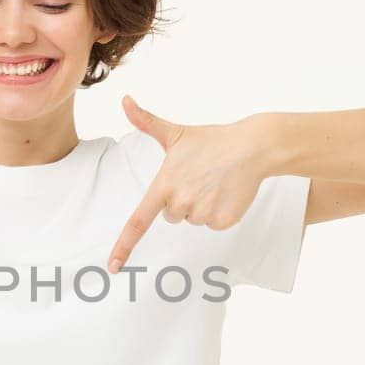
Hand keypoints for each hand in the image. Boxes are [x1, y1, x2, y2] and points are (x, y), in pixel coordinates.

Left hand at [107, 95, 272, 273]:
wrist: (251, 147)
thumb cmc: (210, 140)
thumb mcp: (175, 133)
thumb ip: (145, 121)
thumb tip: (124, 99)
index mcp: (164, 185)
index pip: (138, 221)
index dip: (124, 246)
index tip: (112, 266)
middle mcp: (181, 202)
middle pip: (172, 216)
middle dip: (183, 200)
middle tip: (198, 178)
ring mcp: (203, 213)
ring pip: (193, 220)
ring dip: (202, 205)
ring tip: (214, 182)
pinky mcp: (223, 222)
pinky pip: (213, 225)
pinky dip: (219, 212)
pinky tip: (226, 191)